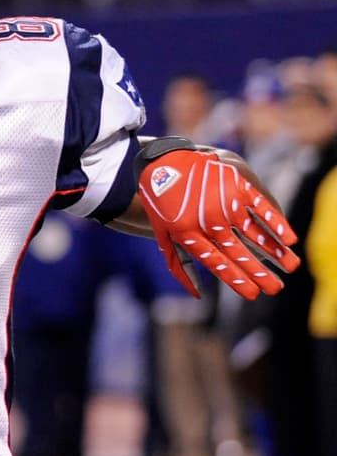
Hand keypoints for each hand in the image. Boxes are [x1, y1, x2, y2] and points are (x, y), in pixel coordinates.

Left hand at [136, 139, 299, 299]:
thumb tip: (197, 294)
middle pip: (238, 252)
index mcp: (188, 234)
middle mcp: (208, 221)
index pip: (218, 263)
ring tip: (291, 266)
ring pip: (254, 232)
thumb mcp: (163, 234)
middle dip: (259, 273)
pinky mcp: (236, 184)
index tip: (253, 294)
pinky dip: (276, 222)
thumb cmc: (163, 203)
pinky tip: (288, 238)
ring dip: (275, 251)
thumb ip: (179, 265)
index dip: (237, 279)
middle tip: (276, 288)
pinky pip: (260, 207)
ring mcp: (224, 202)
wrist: (164, 160)